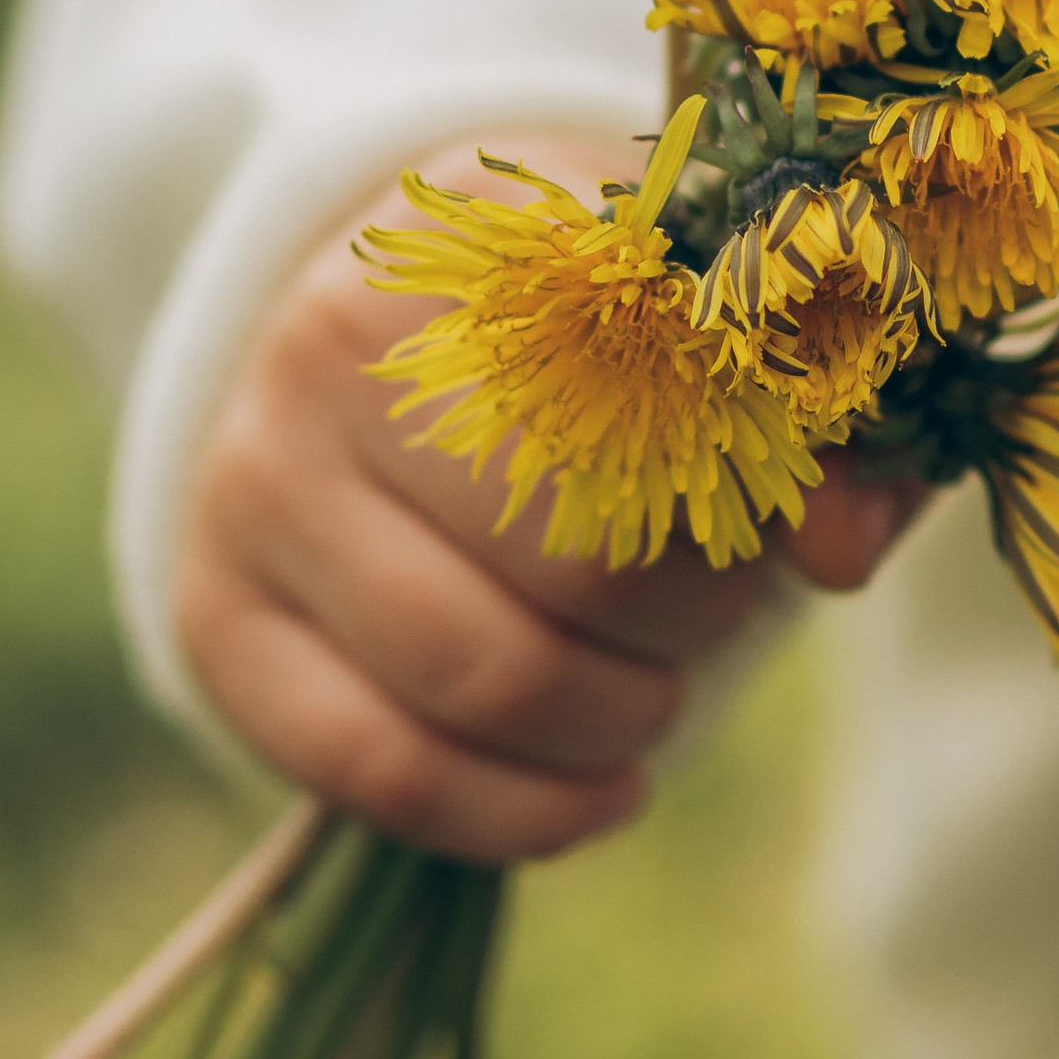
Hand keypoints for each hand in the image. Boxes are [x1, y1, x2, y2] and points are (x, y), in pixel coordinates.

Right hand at [175, 130, 920, 861]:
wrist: (382, 327)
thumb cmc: (587, 327)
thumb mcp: (703, 321)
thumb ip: (807, 417)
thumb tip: (844, 551)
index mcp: (477, 243)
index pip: (649, 419)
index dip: (740, 514)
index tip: (773, 536)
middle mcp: (330, 347)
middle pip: (569, 566)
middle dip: (684, 631)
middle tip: (715, 621)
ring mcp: (252, 487)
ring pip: (476, 683)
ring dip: (614, 728)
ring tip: (654, 701)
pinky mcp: (215, 618)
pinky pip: (375, 770)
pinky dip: (516, 816)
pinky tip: (599, 798)